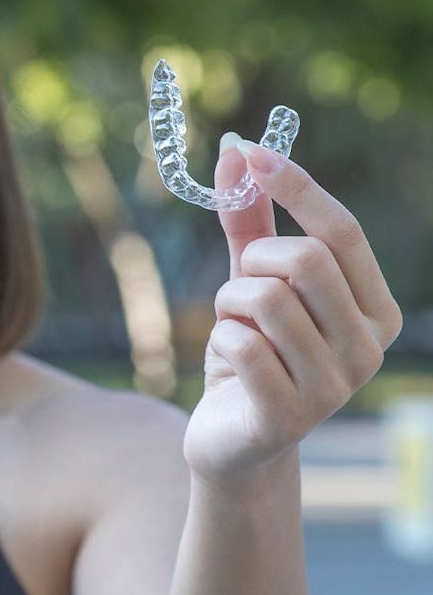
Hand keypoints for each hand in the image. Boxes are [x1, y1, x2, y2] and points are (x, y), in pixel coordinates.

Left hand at [183, 137, 402, 488]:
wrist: (234, 442)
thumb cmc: (251, 353)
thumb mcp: (251, 282)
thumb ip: (249, 222)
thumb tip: (236, 151)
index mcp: (375, 310)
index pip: (342, 232)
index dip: (295, 185)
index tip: (251, 151)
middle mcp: (369, 348)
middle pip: (305, 259)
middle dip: (253, 262)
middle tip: (240, 291)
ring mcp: (334, 387)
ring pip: (265, 299)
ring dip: (229, 305)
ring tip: (234, 330)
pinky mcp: (290, 417)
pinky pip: (240, 344)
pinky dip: (219, 340)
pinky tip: (227, 365)